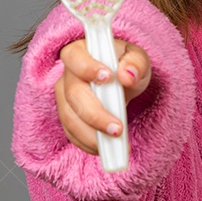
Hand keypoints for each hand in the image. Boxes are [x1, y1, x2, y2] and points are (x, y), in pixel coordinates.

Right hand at [54, 38, 151, 155]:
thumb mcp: (137, 58)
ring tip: (115, 143)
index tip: (108, 78)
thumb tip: (127, 75)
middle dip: (95, 114)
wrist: (120, 80)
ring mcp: (64, 97)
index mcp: (80, 51)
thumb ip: (136, 62)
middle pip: (73, 94)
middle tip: (117, 128)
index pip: (75, 57)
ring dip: (90, 134)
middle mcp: (68, 74)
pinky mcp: (68, 116)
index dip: (87, 67)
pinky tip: (104, 148)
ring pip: (69, 117)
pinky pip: (71, 133)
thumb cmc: (125, 64)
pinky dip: (87, 143)